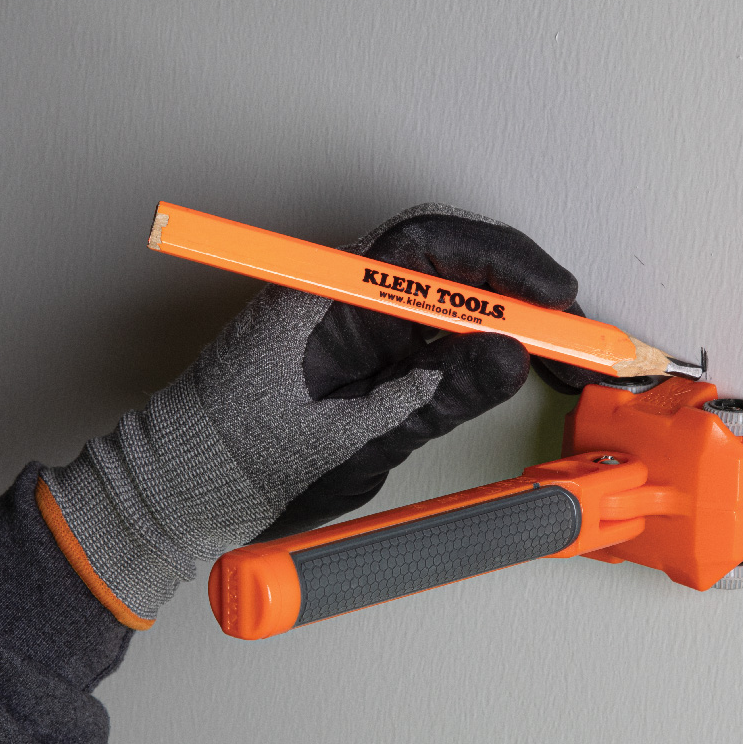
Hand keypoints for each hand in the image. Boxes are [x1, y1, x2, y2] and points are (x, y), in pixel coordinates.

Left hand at [39, 203, 579, 626]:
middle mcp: (336, 300)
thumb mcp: (350, 441)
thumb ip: (432, 398)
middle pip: (440, 262)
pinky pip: (419, 334)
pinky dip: (466, 344)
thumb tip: (506, 357)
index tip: (553, 297)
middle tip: (565, 322)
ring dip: (495, 313)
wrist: (177, 493)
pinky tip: (497, 361)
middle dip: (510, 283)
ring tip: (548, 344)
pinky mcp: (349, 358)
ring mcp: (342, 326)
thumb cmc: (237, 468)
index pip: (427, 250)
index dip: (500, 265)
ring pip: (435, 296)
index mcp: (324, 301)